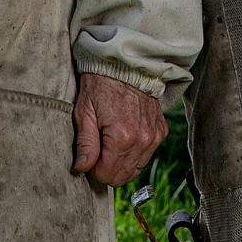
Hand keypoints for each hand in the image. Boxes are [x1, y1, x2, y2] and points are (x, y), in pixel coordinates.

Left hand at [72, 72, 167, 188]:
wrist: (125, 65)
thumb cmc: (100, 85)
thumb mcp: (84, 112)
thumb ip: (85, 144)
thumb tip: (81, 169)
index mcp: (121, 137)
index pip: (107, 175)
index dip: (94, 171)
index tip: (89, 158)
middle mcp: (142, 140)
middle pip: (122, 176)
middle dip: (107, 170)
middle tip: (97, 154)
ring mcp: (154, 137)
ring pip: (136, 169)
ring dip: (121, 163)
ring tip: (109, 144)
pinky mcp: (160, 131)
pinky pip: (146, 156)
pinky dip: (134, 153)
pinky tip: (124, 139)